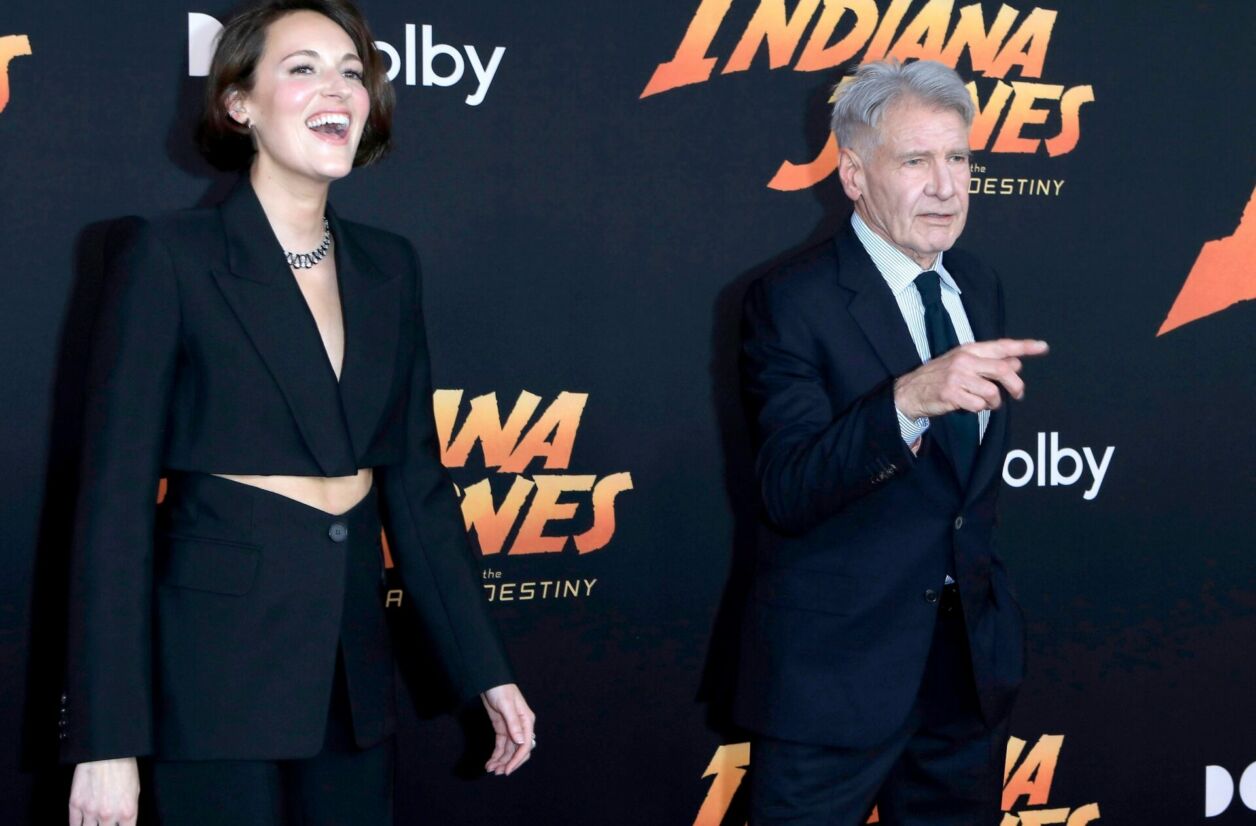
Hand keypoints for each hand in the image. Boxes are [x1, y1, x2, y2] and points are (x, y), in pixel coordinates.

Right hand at [69, 758, 139, 825]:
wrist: (106, 751)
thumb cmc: (124, 766)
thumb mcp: (135, 790)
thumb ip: (128, 811)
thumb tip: (122, 823)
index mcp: (127, 812)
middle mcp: (108, 815)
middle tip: (104, 823)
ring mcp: (90, 810)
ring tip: (92, 823)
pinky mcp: (75, 803)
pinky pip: (73, 824)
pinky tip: (79, 825)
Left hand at [480, 683, 535, 775]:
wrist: (489, 679)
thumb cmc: (500, 689)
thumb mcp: (506, 705)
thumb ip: (514, 723)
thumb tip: (521, 741)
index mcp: (526, 721)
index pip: (525, 745)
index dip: (517, 760)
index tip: (507, 770)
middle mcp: (521, 727)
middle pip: (519, 751)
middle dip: (509, 762)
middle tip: (497, 772)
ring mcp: (511, 728)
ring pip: (509, 750)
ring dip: (501, 761)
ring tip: (490, 769)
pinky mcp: (502, 728)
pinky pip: (501, 745)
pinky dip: (496, 755)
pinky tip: (490, 762)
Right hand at [895, 338, 1047, 419]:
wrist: (910, 391)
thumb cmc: (939, 377)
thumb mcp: (964, 364)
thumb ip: (990, 363)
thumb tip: (1016, 363)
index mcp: (969, 350)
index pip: (1002, 346)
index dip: (1024, 346)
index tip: (1043, 347)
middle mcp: (964, 360)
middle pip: (1003, 371)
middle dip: (1016, 386)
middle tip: (1018, 395)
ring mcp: (957, 377)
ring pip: (992, 392)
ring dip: (993, 403)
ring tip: (985, 403)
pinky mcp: (951, 394)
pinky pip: (978, 405)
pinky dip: (978, 409)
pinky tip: (969, 406)